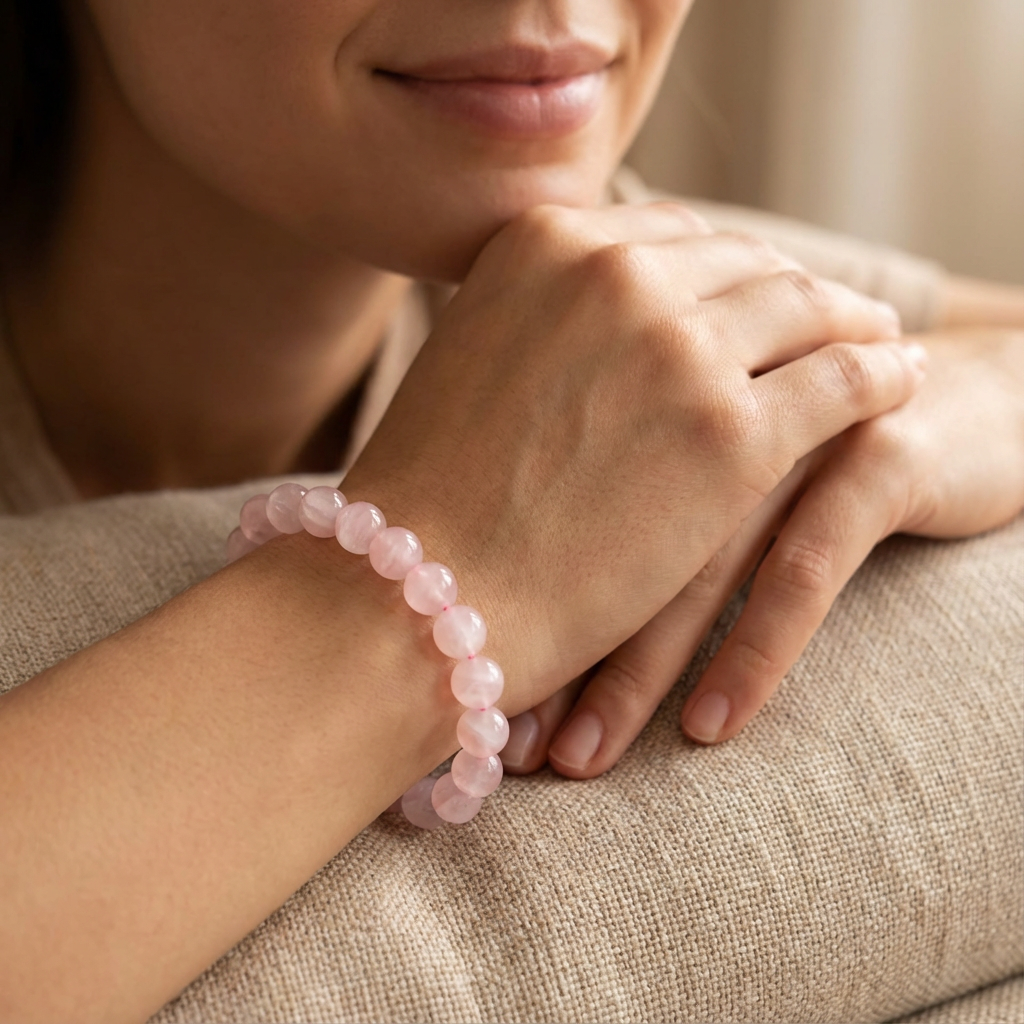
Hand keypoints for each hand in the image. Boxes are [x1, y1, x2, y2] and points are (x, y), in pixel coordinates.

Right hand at [340, 202, 924, 718]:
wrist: (420, 592)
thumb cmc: (433, 499)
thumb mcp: (475, 360)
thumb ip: (545, 319)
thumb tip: (605, 324)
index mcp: (546, 244)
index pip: (672, 234)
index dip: (726, 265)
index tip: (755, 291)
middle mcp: (616, 273)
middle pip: (748, 263)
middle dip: (795, 289)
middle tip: (834, 315)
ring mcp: (678, 349)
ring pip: (808, 308)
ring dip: (852, 322)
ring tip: (880, 343)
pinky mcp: (733, 434)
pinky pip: (844, 379)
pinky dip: (881, 374)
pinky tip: (898, 382)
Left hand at [507, 327, 1022, 775]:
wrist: (959, 391)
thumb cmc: (808, 434)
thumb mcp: (708, 445)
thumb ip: (629, 475)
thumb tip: (515, 567)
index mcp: (653, 378)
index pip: (557, 490)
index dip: (503, 588)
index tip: (457, 682)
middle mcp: (709, 391)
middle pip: (607, 526)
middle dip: (552, 644)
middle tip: (505, 741)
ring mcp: (793, 421)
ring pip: (694, 557)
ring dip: (634, 671)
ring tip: (580, 759)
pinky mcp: (876, 458)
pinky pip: (803, 566)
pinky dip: (755, 651)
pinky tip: (713, 726)